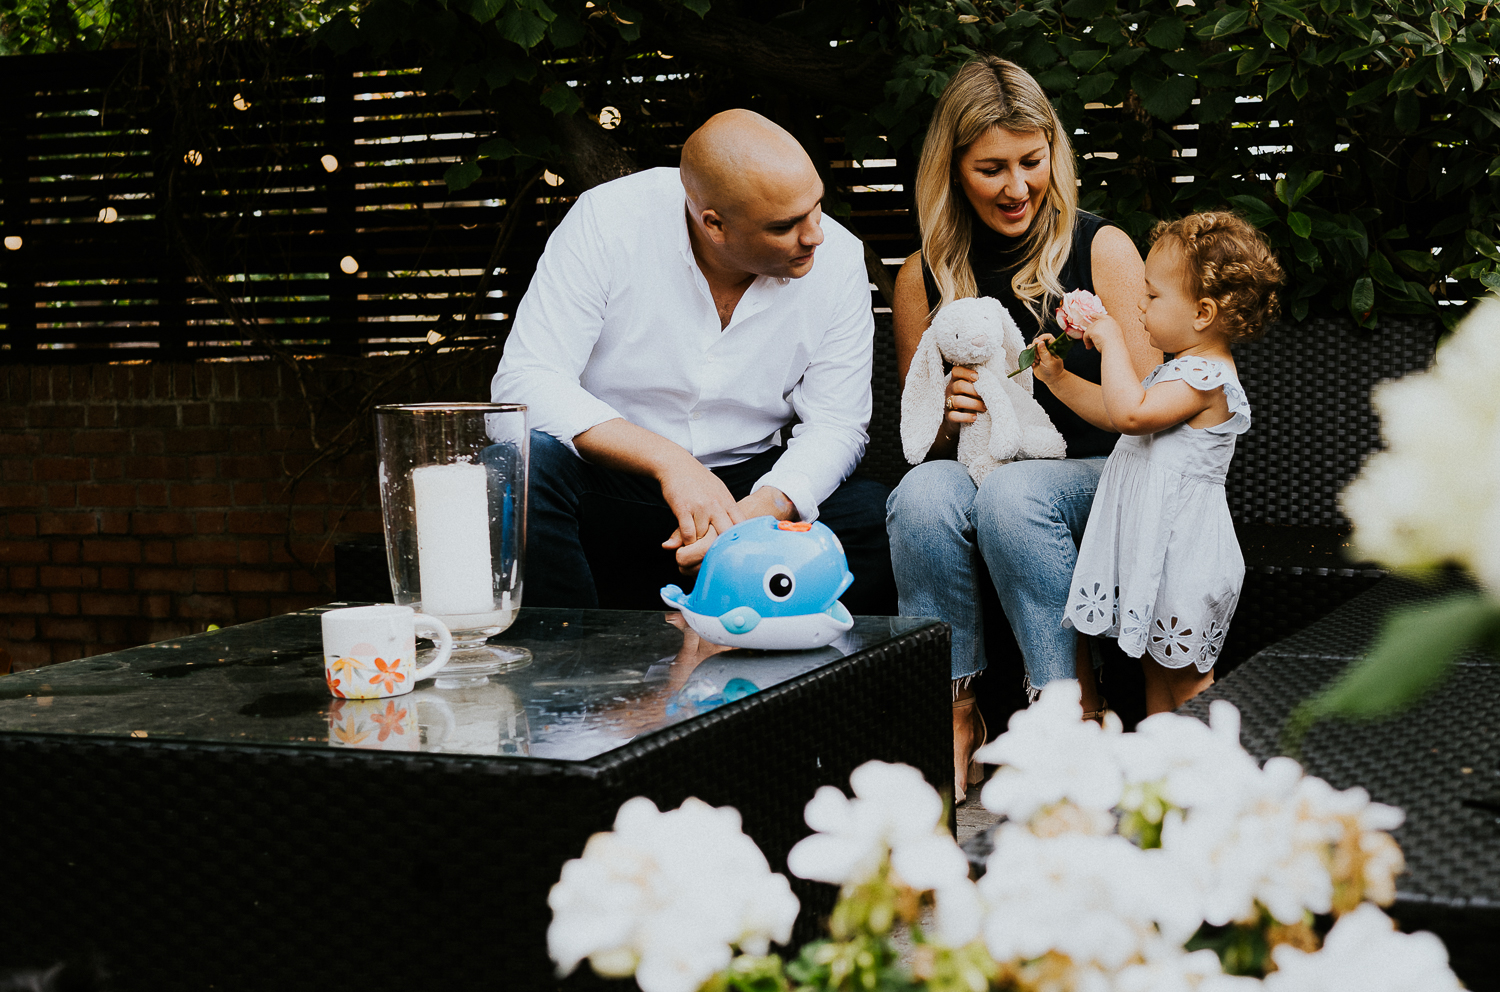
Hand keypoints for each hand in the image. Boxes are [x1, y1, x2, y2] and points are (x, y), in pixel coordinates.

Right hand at [669, 485, 793, 573]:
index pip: (741, 524)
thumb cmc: (698, 479)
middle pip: (726, 533)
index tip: (741, 553)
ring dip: (700, 547)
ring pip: (705, 537)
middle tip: (719, 561)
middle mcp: (716, 504)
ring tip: (698, 555)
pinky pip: (688, 533)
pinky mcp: (683, 508)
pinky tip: (686, 545)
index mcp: (726, 501)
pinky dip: (687, 543)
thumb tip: (739, 526)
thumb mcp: (718, 491)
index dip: (742, 540)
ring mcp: (700, 507)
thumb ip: (728, 509)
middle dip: (723, 549)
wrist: (676, 465)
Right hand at [945, 366, 987, 423]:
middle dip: (974, 391)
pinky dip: (965, 417)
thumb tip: (1004, 378)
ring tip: (984, 408)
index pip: (956, 371)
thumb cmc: (973, 400)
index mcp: (956, 380)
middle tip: (986, 397)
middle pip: (959, 386)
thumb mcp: (975, 389)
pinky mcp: (948, 416)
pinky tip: (975, 417)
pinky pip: (954, 416)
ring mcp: (947, 403)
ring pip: (957, 401)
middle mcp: (950, 389)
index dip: (966, 372)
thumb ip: (982, 382)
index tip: (977, 377)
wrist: (961, 421)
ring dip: (973, 404)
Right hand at [1031, 333, 1066, 384]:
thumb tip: (1040, 342)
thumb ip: (1044, 352)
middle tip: (1038, 356)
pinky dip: (1029, 357)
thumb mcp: (1049, 361)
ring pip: (1032, 346)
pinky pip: (1028, 353)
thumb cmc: (1053, 370)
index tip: (1037, 342)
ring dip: (1032, 353)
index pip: (1048, 337)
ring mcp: (1040, 352)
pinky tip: (1033, 363)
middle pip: (1037, 341)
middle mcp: (1046, 348)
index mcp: (1053, 347)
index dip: (1042, 338)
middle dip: (1035, 347)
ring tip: (1037, 360)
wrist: (1050, 379)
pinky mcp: (1034, 356)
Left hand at [1082, 315, 1124, 352]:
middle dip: (1091, 334)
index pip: (1102, 316)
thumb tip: (1095, 335)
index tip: (1090, 314)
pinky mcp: (1092, 329)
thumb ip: (1106, 332)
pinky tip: (1089, 347)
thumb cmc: (1115, 346)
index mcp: (1112, 322)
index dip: (1095, 315)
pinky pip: (1086, 335)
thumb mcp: (1113, 335)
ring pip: (1089, 330)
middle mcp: (1105, 321)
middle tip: (1091, 343)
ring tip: (1091, 346)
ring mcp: (1098, 324)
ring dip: (1089, 339)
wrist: (1114, 348)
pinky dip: (1086, 341)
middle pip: (1093, 325)